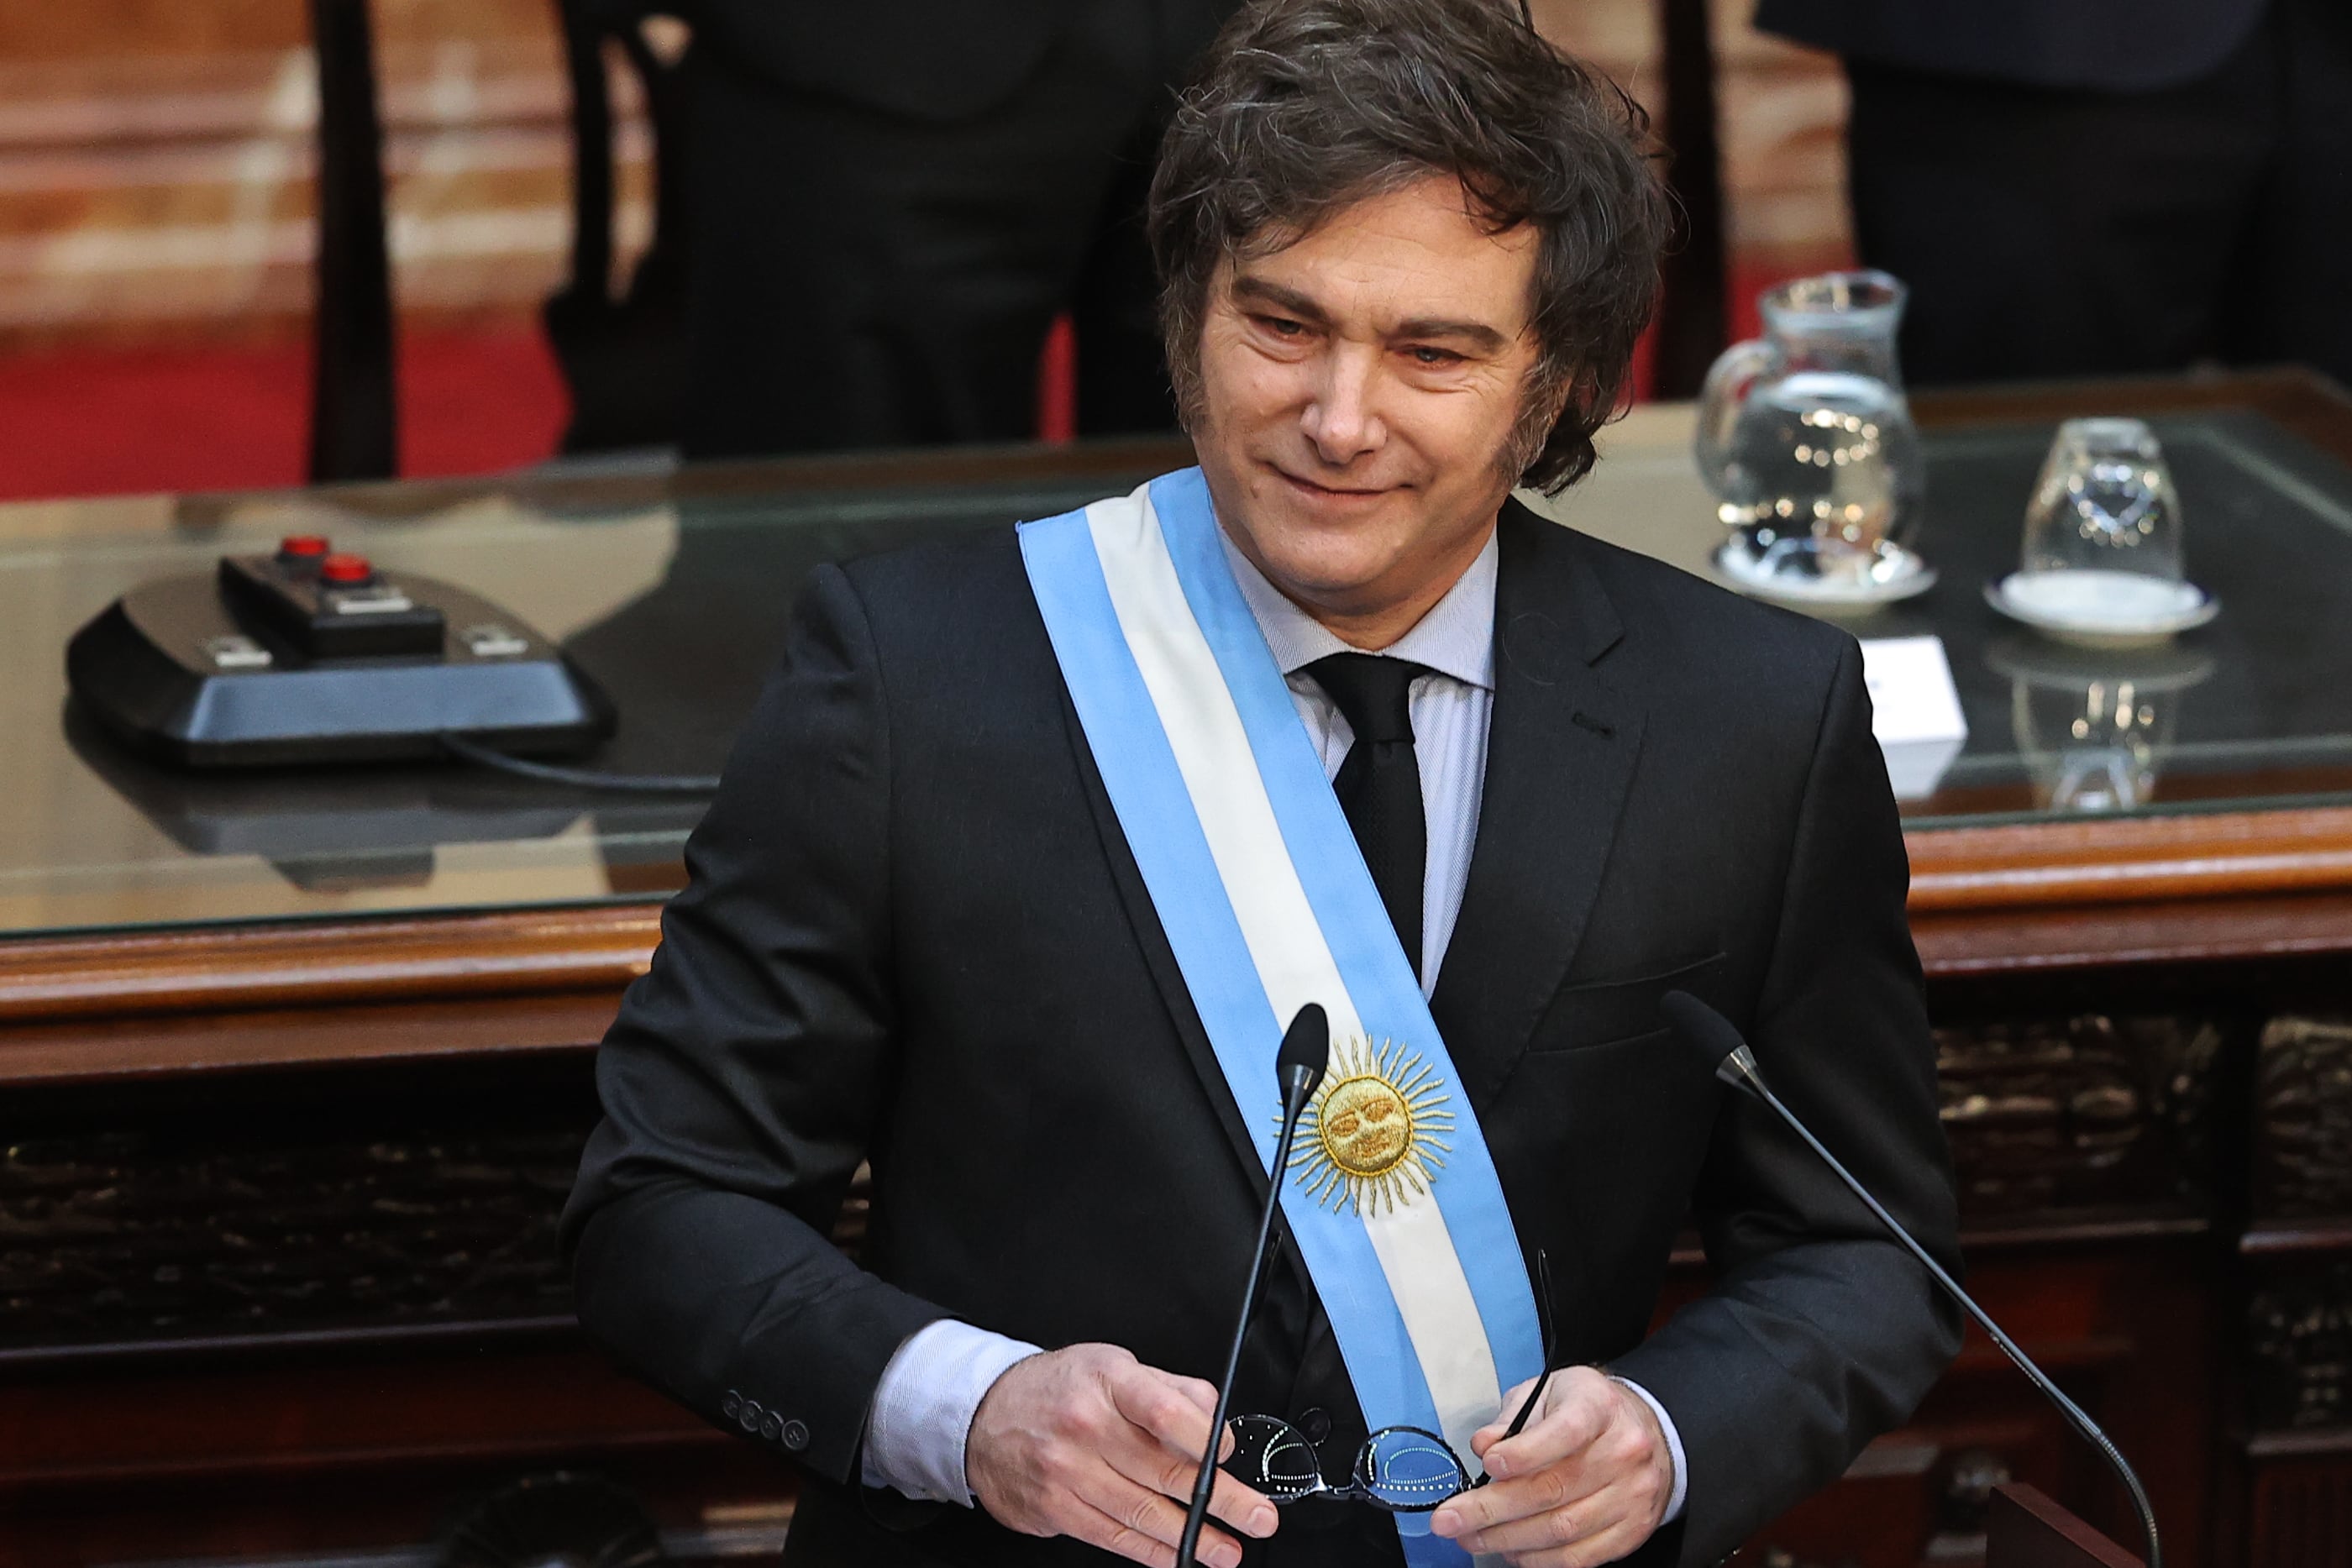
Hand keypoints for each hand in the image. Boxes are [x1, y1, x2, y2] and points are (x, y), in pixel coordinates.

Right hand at [966, 1343, 1278, 1567]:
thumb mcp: (1113, 1366)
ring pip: (1142, 1512)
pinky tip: (1179, 1557)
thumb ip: (1170, 1390)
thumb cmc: (1059, 1389)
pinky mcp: (1055, 1508)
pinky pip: (1113, 1535)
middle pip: (1165, 1470)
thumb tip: (1218, 1424)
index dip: (1207, 1439)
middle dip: (1221, 1500)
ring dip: (1193, 1537)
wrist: (983, 1415)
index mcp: (1108, 1381)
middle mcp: (1087, 1426)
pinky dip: (1151, 1552)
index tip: (1232, 1456)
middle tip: (1258, 1517)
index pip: (1166, 1412)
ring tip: (1227, 1550)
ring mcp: (1067, 1471)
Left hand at [1428, 1368, 1672, 1566]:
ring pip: (1563, 1529)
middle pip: (1554, 1489)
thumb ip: (1512, 1418)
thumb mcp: (1547, 1393)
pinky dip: (1539, 1559)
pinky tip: (1511, 1551)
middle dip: (1492, 1509)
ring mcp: (1631, 1494)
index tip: (1488, 1464)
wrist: (1647, 1432)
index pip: (1564, 1432)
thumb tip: (1482, 1446)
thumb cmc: (1586, 1411)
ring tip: (1472, 1538)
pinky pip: (1580, 1556)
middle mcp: (1623, 1451)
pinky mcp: (1632, 1530)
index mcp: (1599, 1407)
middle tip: (1451, 1519)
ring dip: (1508, 1539)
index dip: (1524, 1453)